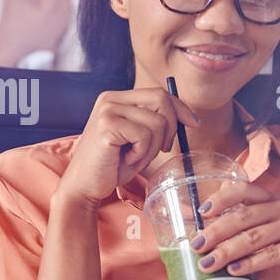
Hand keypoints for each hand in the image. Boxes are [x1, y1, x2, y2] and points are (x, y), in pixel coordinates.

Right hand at [55, 87, 200, 208]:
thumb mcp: (138, 140)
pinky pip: (144, 135)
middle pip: (161, 99)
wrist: (85, 186)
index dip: (180, 107)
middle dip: (171, 128)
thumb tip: (188, 117)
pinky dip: (141, 153)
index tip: (194, 124)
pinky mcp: (106, 125)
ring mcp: (107, 110)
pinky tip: (126, 160)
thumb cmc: (112, 166)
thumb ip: (155, 123)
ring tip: (135, 158)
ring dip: (152, 148)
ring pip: (156, 122)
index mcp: (118, 99)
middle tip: (162, 149)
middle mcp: (110, 99)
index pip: (158, 92)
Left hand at [191, 180, 279, 279]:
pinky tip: (233, 271)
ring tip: (207, 263)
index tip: (201, 212)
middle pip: (244, 215)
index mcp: (275, 202)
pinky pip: (272, 253)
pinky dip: (250, 263)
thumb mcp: (265, 249)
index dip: (221, 197)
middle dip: (216, 230)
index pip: (244, 189)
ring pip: (254, 235)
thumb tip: (203, 251)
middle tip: (196, 245)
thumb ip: (241, 246)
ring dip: (227, 250)